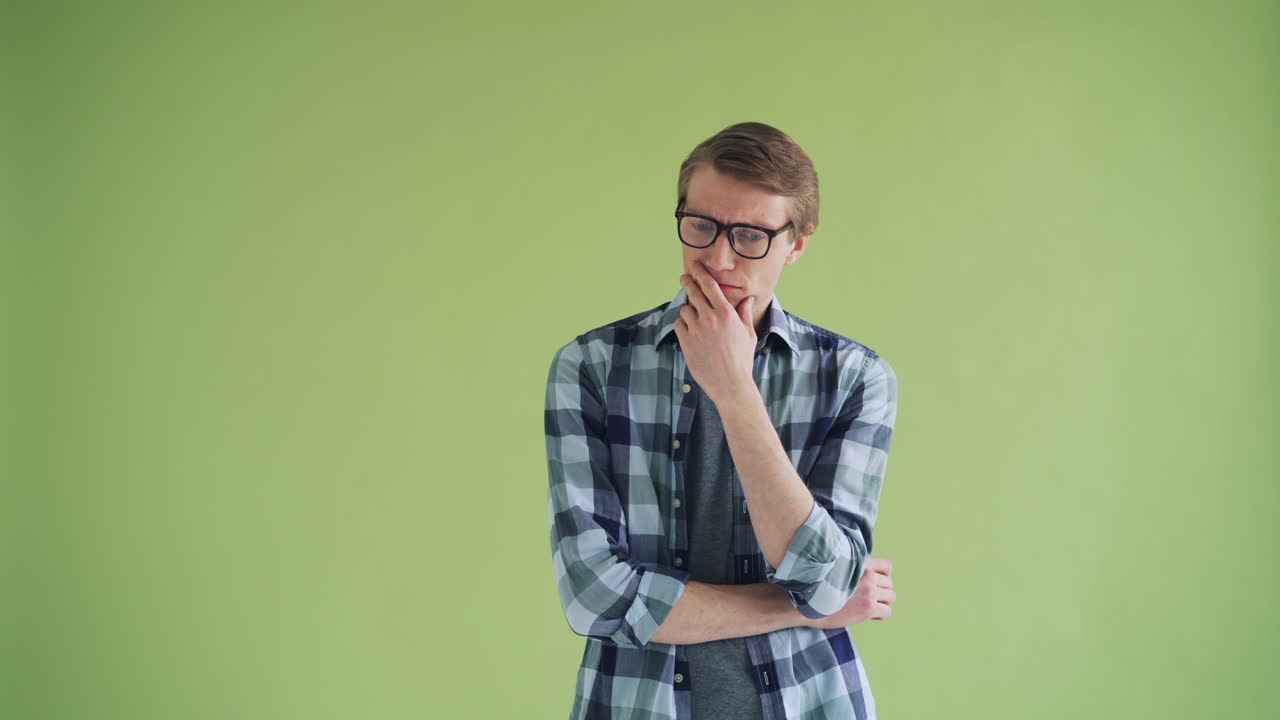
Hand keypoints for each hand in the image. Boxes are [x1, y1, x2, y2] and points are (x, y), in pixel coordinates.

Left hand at [674, 260, 756, 404]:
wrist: (730, 383)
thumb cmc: (742, 359)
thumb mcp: (748, 334)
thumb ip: (744, 313)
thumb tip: (747, 299)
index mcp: (727, 313)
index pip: (710, 286)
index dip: (700, 273)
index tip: (695, 265)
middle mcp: (710, 318)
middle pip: (693, 292)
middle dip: (687, 282)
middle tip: (684, 277)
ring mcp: (696, 329)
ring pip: (685, 309)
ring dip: (689, 312)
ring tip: (696, 321)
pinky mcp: (686, 341)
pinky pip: (679, 325)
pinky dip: (682, 326)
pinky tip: (690, 333)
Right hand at [808, 557, 895, 628]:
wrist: (808, 603)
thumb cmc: (818, 587)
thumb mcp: (837, 568)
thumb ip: (853, 569)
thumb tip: (866, 574)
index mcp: (860, 563)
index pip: (887, 566)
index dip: (884, 575)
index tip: (876, 582)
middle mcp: (868, 575)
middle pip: (890, 583)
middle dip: (882, 591)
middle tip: (869, 597)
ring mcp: (870, 591)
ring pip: (891, 597)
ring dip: (882, 602)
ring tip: (869, 606)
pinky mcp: (869, 607)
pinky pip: (887, 611)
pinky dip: (880, 615)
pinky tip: (870, 616)